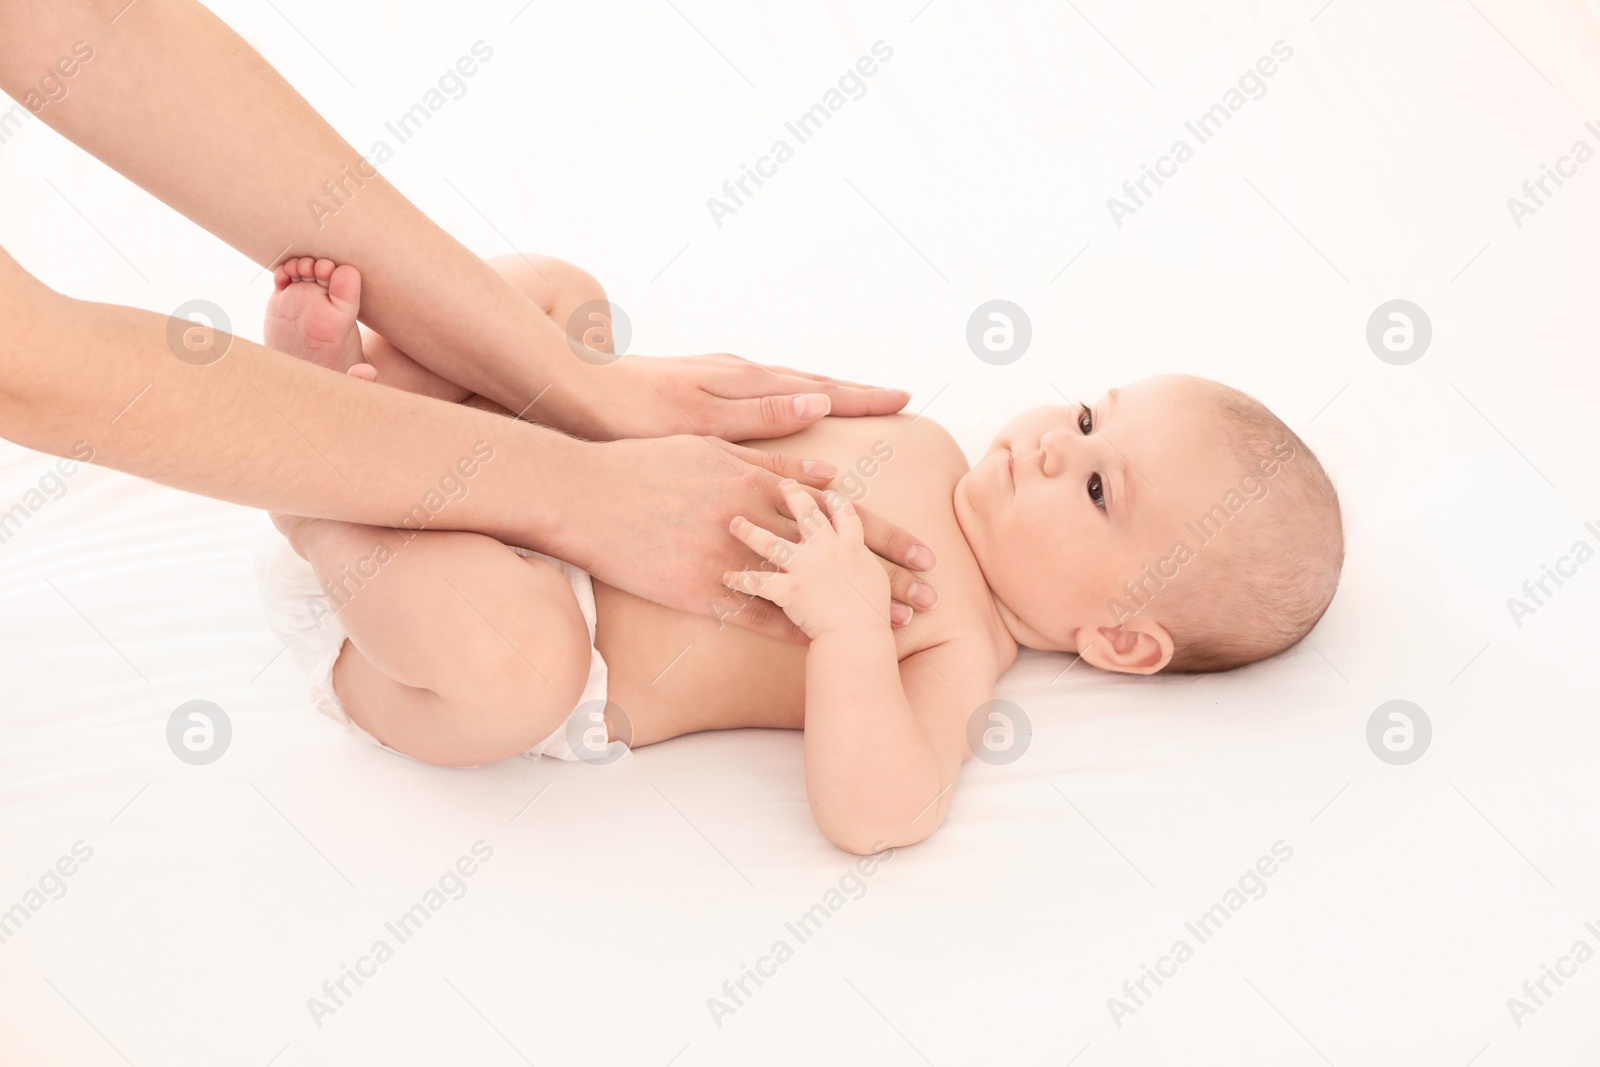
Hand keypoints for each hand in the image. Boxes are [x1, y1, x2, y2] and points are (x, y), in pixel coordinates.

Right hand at [557, 436, 936, 643]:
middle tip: (932, 595)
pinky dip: (795, 632)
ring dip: (853, 610)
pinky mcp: (701, 589)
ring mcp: (730, 558)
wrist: (588, 494)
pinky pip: (757, 617)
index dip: (885, 534)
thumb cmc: (647, 462)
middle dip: (889, 575)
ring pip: (808, 590)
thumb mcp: (714, 445)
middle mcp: (756, 520)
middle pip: (838, 554)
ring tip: (896, 629)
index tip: (925, 550)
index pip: (841, 512)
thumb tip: (825, 470)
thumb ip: (773, 457)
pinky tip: (826, 648)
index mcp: (761, 481)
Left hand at [580, 353, 911, 440]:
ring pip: (787, 385)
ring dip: (824, 392)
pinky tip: (783, 403)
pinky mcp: (699, 385)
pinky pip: (761, 390)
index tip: (904, 400)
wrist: (570, 389)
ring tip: (854, 398)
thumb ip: (762, 413)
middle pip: (811, 384)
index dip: (863, 399)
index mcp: (744, 384)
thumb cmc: (631, 412)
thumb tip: (820, 403)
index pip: (820, 392)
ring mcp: (718, 377)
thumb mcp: (701, 420)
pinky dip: (787, 396)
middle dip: (855, 393)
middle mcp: (737, 374)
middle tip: (897, 397)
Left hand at [722, 481, 890, 639]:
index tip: (829, 495)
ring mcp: (804, 567)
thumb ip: (871, 568)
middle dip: (794, 496)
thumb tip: (867, 566)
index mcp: (851, 545)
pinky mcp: (786, 589)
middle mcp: (825, 548)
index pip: (845, 515)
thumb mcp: (882, 583)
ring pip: (771, 542)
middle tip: (784, 485)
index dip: (836, 503)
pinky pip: (757, 582)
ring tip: (735, 523)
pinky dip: (740, 580)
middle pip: (807, 515)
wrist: (857, 634)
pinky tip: (727, 577)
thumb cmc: (875, 614)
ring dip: (750, 532)